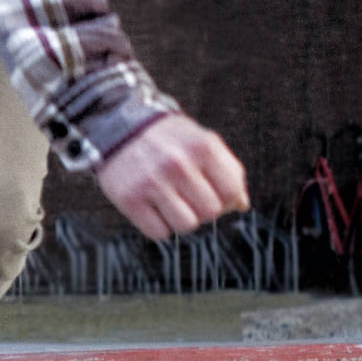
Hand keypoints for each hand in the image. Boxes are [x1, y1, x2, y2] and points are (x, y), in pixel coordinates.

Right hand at [97, 114, 249, 241]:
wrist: (119, 128)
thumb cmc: (168, 140)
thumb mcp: (203, 142)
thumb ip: (228, 170)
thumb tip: (242, 205)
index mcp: (203, 147)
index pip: (232, 192)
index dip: (226, 198)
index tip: (213, 192)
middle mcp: (179, 164)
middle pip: (210, 213)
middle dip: (202, 209)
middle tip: (188, 196)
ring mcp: (152, 182)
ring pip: (186, 226)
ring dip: (181, 220)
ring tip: (171, 202)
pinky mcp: (130, 199)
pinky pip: (159, 233)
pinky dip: (158, 225)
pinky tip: (152, 206)